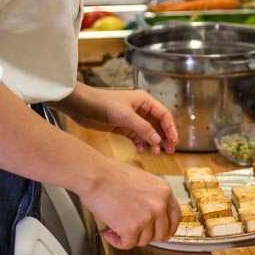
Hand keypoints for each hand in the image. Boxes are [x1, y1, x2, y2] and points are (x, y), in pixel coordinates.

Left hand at [55, 83, 177, 154]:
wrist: (81, 106)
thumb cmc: (104, 104)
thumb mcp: (125, 116)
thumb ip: (143, 128)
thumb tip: (158, 141)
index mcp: (145, 101)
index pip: (164, 115)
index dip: (170, 128)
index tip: (174, 141)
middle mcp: (141, 109)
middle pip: (158, 124)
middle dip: (164, 137)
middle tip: (169, 150)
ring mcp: (132, 118)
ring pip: (148, 132)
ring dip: (152, 142)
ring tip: (156, 153)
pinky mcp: (122, 126)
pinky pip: (136, 136)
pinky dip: (140, 143)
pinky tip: (141, 151)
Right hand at [81, 158, 179, 248]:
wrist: (96, 176)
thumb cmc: (113, 175)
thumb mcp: (144, 181)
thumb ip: (152, 197)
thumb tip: (152, 216)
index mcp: (165, 192)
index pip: (175, 217)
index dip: (169, 228)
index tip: (162, 234)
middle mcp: (160, 205)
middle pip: (161, 232)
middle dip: (147, 235)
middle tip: (133, 232)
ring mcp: (147, 218)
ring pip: (144, 240)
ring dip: (130, 237)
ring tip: (116, 227)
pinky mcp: (131, 228)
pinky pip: (127, 244)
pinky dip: (117, 242)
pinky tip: (109, 233)